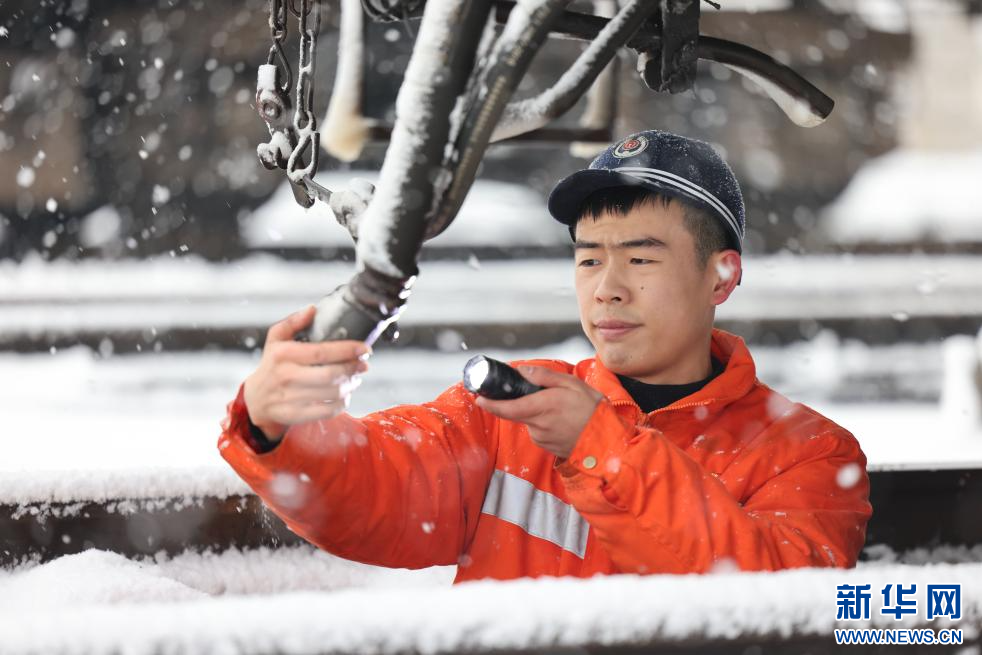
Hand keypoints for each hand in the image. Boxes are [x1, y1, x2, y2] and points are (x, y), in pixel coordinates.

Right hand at [243, 305, 370, 441]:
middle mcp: (286, 376)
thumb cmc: (272, 365)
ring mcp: (290, 398)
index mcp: (284, 354)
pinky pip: (327, 411)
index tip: (365, 349)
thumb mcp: (276, 340)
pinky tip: (345, 395)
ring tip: (355, 378)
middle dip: (353, 369)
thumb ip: (293, 322)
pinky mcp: (295, 415)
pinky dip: (342, 403)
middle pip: (330, 374)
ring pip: (332, 393)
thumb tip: (313, 309)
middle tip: (364, 365)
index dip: (347, 350)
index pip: (322, 352)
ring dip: (350, 385)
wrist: (255, 399)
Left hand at [474, 366, 603, 458]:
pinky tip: (563, 420)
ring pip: (529, 421)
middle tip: (541, 395)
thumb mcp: (573, 384)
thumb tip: (522, 371)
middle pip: (517, 412)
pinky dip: (545, 423)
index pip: (506, 408)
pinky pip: (539, 430)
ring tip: (562, 409)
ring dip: (537, 412)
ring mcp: (542, 439)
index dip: (489, 404)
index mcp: (542, 407)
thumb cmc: (593, 411)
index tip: (478, 397)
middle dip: (521, 402)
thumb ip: (544, 377)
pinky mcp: (547, 447)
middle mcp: (538, 426)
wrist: (608, 442)